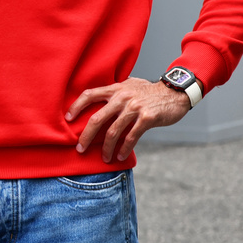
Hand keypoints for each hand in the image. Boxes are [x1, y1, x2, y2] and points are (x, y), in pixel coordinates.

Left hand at [65, 77, 193, 161]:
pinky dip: (124, 149)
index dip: (76, 106)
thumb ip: (115, 92)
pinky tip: (120, 156)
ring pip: (113, 131)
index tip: (67, 118)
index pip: (89, 95)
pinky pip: (131, 137)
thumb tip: (99, 99)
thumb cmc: (150, 91)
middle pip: (97, 118)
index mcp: (115, 89)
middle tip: (80, 148)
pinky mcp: (146, 118)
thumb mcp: (130, 85)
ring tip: (104, 157)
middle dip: (86, 135)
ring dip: (106, 147)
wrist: (175, 92)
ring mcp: (134, 108)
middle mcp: (122, 97)